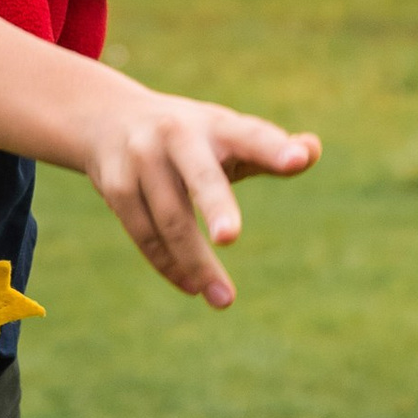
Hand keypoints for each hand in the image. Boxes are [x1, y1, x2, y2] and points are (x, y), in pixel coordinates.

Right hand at [81, 83, 319, 304]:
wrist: (105, 117)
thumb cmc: (189, 134)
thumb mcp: (225, 133)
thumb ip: (268, 148)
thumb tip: (312, 151)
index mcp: (215, 124)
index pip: (250, 135)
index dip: (274, 148)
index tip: (299, 160)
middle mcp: (177, 136)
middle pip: (200, 177)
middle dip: (215, 206)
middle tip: (230, 237)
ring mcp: (142, 161)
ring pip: (172, 220)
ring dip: (197, 263)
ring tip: (224, 300)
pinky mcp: (116, 188)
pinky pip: (145, 234)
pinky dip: (169, 265)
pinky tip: (192, 287)